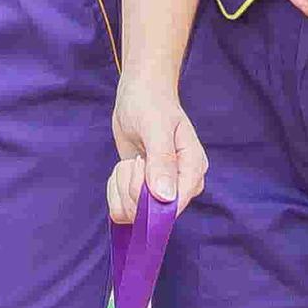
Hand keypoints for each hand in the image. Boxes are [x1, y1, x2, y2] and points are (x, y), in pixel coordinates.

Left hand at [106, 71, 203, 225]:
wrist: (140, 93)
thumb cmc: (151, 102)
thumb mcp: (155, 126)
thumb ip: (161, 160)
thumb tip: (165, 197)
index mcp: (193, 169)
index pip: (175, 205)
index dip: (150, 197)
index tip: (139, 165)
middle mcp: (181, 185)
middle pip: (150, 214)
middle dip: (131, 186)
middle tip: (134, 159)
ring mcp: (161, 192)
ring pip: (133, 213)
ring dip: (121, 186)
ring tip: (130, 161)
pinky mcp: (143, 193)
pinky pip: (122, 208)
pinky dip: (114, 189)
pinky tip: (123, 169)